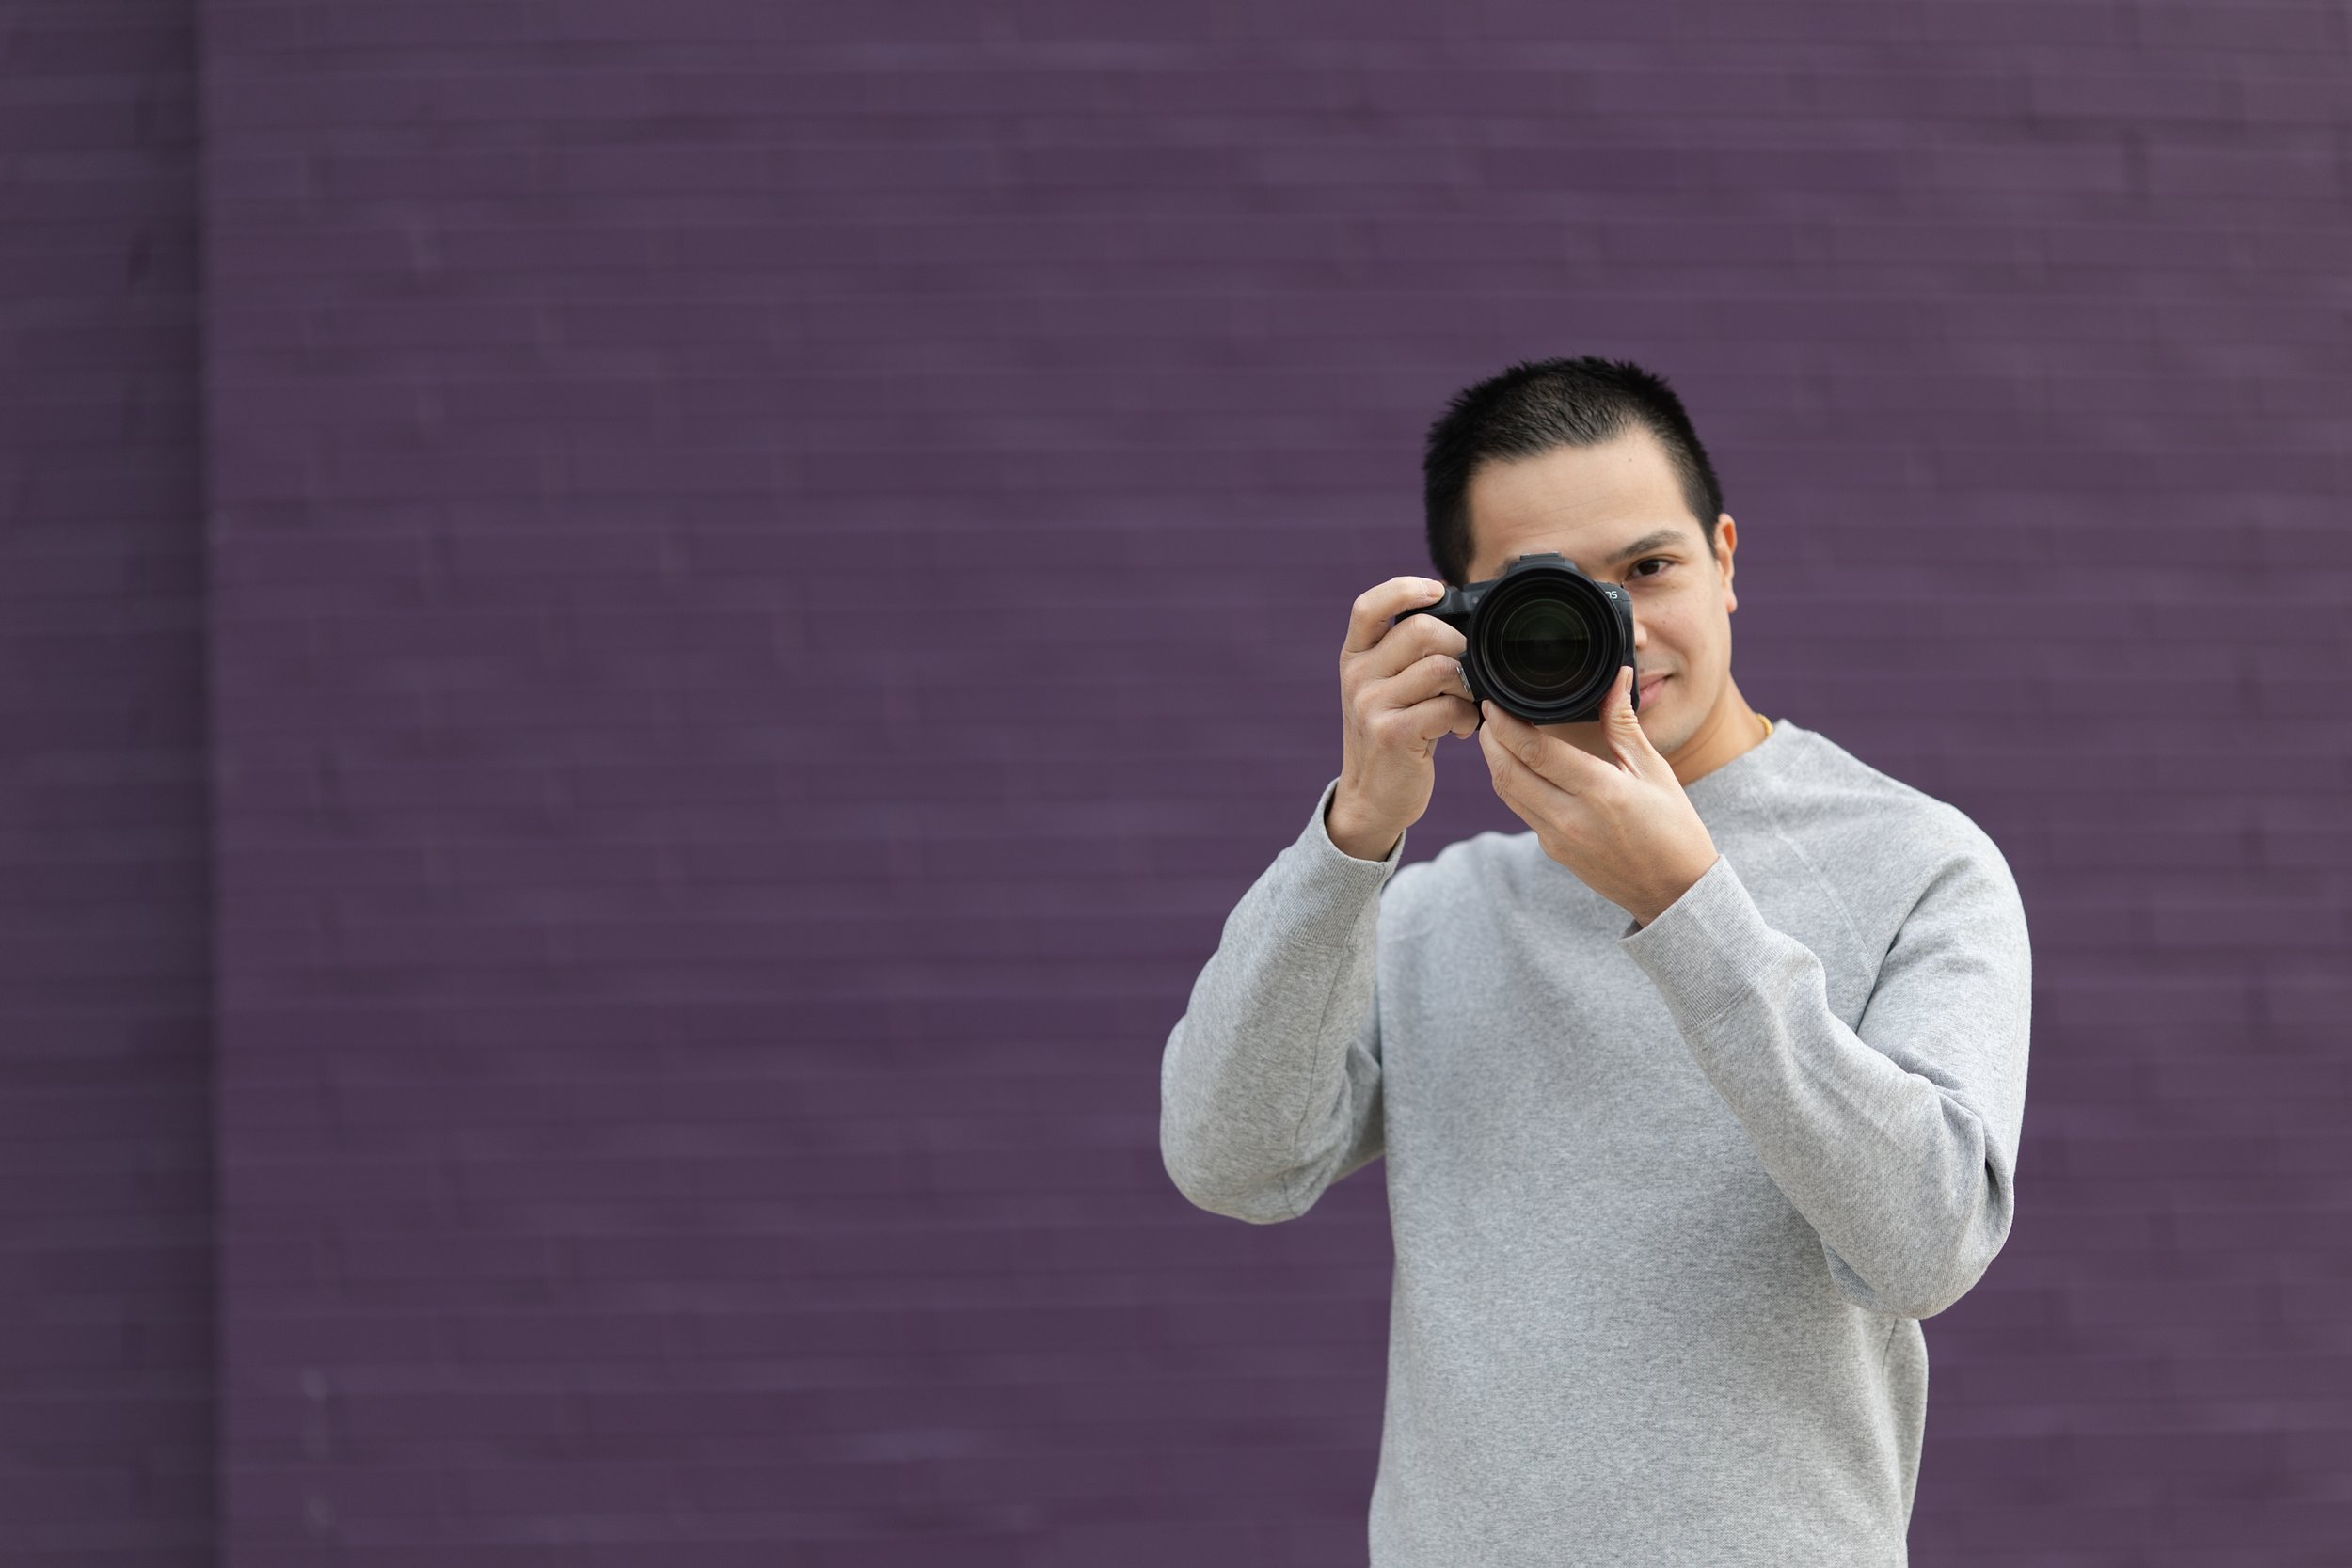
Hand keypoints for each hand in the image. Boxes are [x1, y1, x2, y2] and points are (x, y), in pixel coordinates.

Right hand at [1328, 576, 1480, 859]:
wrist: (1371, 799)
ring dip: (1467, 687)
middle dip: (1460, 646)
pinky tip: (1460, 730)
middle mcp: (1357, 676)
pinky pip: (1446, 707)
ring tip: (1464, 706)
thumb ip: (1405, 655)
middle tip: (1467, 673)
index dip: (1404, 589)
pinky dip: (1465, 717)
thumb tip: (1458, 619)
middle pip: (1422, 630)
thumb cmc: (1391, 737)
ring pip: (1442, 668)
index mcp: (1355, 657)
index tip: (1437, 591)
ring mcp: (1370, 704)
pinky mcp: (1391, 734)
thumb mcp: (1384, 689)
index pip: (1369, 606)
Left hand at [1477, 664, 1720, 926]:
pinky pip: (1522, 811)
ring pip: (1508, 793)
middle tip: (1487, 713)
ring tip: (1495, 734)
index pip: (1535, 751)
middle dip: (1489, 739)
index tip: (1494, 702)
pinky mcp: (1553, 851)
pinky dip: (1513, 784)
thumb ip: (1624, 724)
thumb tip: (1618, 677)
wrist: (1674, 891)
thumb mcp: (1654, 770)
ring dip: (1495, 762)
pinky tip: (1519, 766)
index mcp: (1599, 791)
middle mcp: (1570, 817)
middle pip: (1508, 772)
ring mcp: (1557, 838)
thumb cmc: (1674, 828)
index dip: (1505, 724)